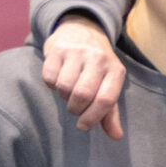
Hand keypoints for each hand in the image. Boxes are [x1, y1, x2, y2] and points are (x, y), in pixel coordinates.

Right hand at [41, 15, 127, 139]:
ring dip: (63, 97)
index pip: (105, 99)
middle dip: (76, 109)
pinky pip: (49, 77)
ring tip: (68, 92)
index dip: (93, 117)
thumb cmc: (97, 66)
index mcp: (115, 70)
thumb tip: (116, 136)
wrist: (81, 30)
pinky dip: (51, 85)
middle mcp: (98, 59)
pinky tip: (58, 80)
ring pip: (64, 86)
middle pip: (83, 94)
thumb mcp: (109, 84)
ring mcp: (76, 52)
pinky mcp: (56, 49)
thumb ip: (110, 111)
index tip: (83, 126)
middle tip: (75, 109)